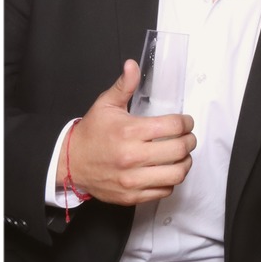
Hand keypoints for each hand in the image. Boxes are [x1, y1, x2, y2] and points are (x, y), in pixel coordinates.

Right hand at [59, 60, 194, 204]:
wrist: (70, 163)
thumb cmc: (91, 133)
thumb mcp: (105, 105)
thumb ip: (124, 85)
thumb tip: (132, 64)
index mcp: (129, 132)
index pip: (174, 126)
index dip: (186, 122)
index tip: (186, 122)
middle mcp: (132, 157)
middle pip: (180, 150)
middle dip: (190, 141)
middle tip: (188, 137)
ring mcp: (132, 180)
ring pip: (176, 174)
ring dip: (185, 163)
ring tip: (182, 155)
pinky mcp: (131, 196)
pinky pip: (164, 190)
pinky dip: (170, 180)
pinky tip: (166, 170)